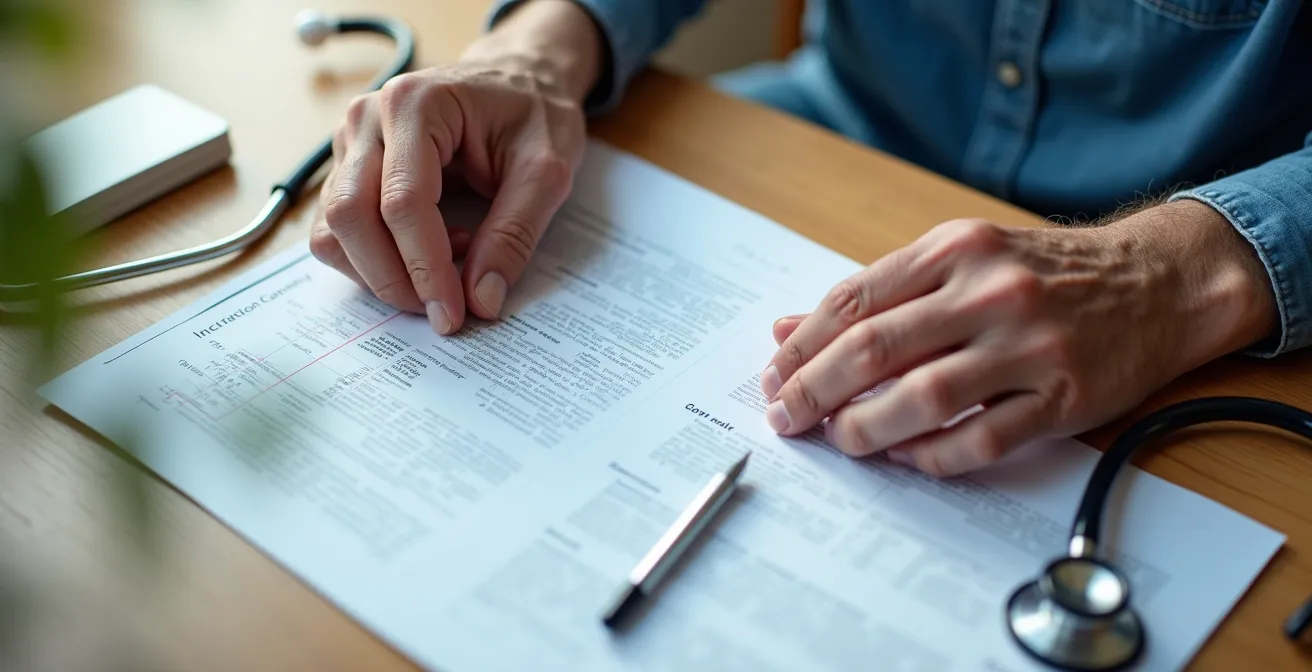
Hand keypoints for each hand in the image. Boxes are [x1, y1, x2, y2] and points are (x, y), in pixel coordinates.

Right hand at [309, 1, 597, 333]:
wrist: (516, 82)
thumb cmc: (532, 115)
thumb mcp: (548, 170)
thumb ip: (516, 234)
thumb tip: (481, 299)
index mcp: (415, 105)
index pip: (401, 202)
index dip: (425, 267)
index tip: (453, 313)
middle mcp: (367, 120)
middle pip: (350, 218)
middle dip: (395, 280)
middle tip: (444, 312)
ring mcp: (349, 144)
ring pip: (334, 230)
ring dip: (381, 272)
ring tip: (448, 266)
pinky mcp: (347, 170)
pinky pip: (337, 231)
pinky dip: (374, 259)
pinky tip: (428, 250)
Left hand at [760, 201, 1276, 476]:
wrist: (1158, 283)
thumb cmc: (1044, 274)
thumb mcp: (960, 260)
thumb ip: (876, 294)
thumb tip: (786, 331)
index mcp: (956, 249)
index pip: (854, 300)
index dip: (802, 345)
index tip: (773, 376)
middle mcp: (990, 291)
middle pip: (875, 348)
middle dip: (814, 389)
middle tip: (785, 417)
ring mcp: (1030, 345)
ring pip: (923, 397)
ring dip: (865, 428)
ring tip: (839, 439)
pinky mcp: (1065, 397)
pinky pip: (981, 440)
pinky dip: (931, 456)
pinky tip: (904, 457)